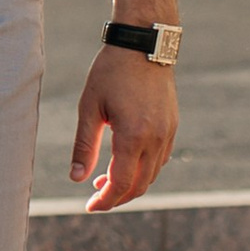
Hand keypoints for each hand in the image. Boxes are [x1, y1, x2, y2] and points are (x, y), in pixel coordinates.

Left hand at [70, 48, 177, 211]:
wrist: (144, 44)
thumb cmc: (111, 71)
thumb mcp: (89, 107)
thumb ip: (85, 145)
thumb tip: (76, 179)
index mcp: (133, 136)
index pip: (121, 184)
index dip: (105, 200)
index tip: (89, 206)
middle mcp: (156, 138)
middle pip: (140, 185)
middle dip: (117, 197)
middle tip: (94, 197)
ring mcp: (168, 133)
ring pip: (152, 174)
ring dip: (131, 184)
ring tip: (104, 179)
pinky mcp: (173, 125)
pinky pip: (161, 159)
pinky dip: (144, 169)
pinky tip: (126, 162)